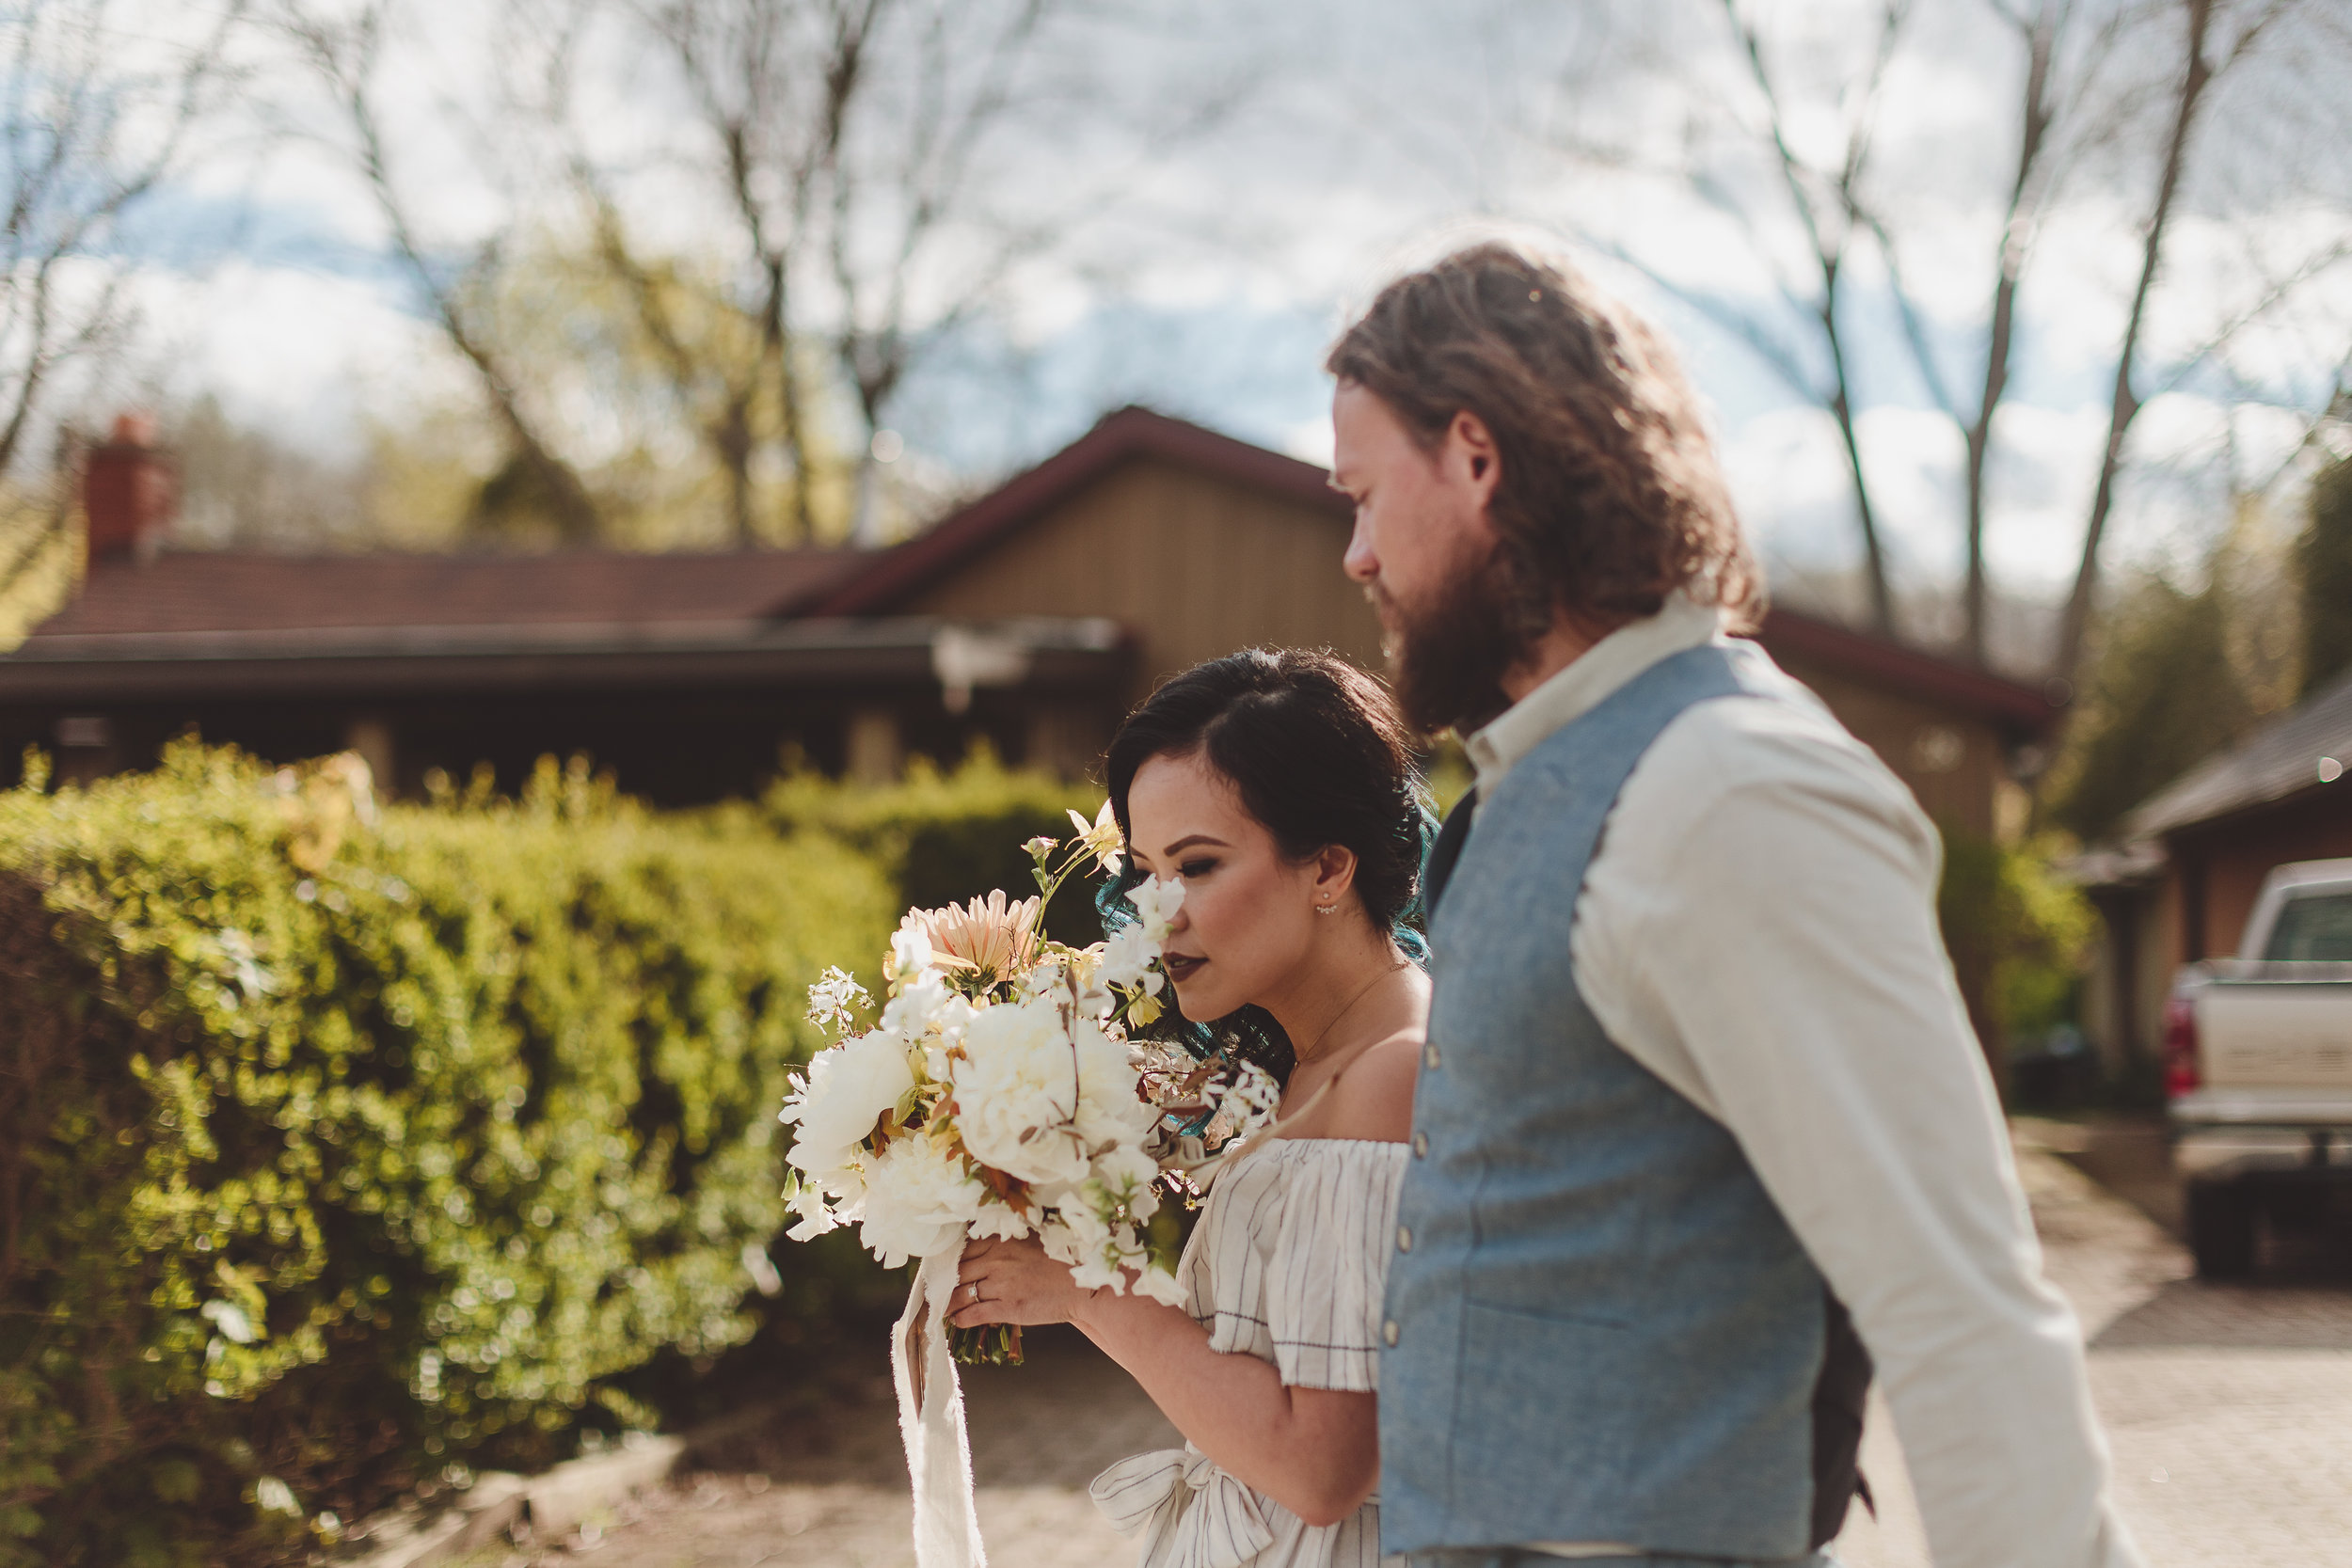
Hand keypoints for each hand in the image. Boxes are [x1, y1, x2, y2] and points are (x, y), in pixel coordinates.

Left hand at [948, 1236, 1095, 1329]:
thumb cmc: (1059, 1262)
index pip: (962, 1250)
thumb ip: (1002, 1244)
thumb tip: (977, 1251)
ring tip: (943, 1308)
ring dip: (948, 1303)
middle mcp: (996, 1259)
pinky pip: (974, 1314)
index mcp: (1000, 1240)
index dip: (948, 1263)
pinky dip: (961, 1318)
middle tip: (935, 1292)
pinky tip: (957, 1321)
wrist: (1083, 1286)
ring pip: (961, 1294)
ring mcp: (1001, 1284)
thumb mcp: (1029, 1241)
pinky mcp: (1007, 1308)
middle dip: (944, 1284)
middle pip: (957, 1272)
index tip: (941, 1271)